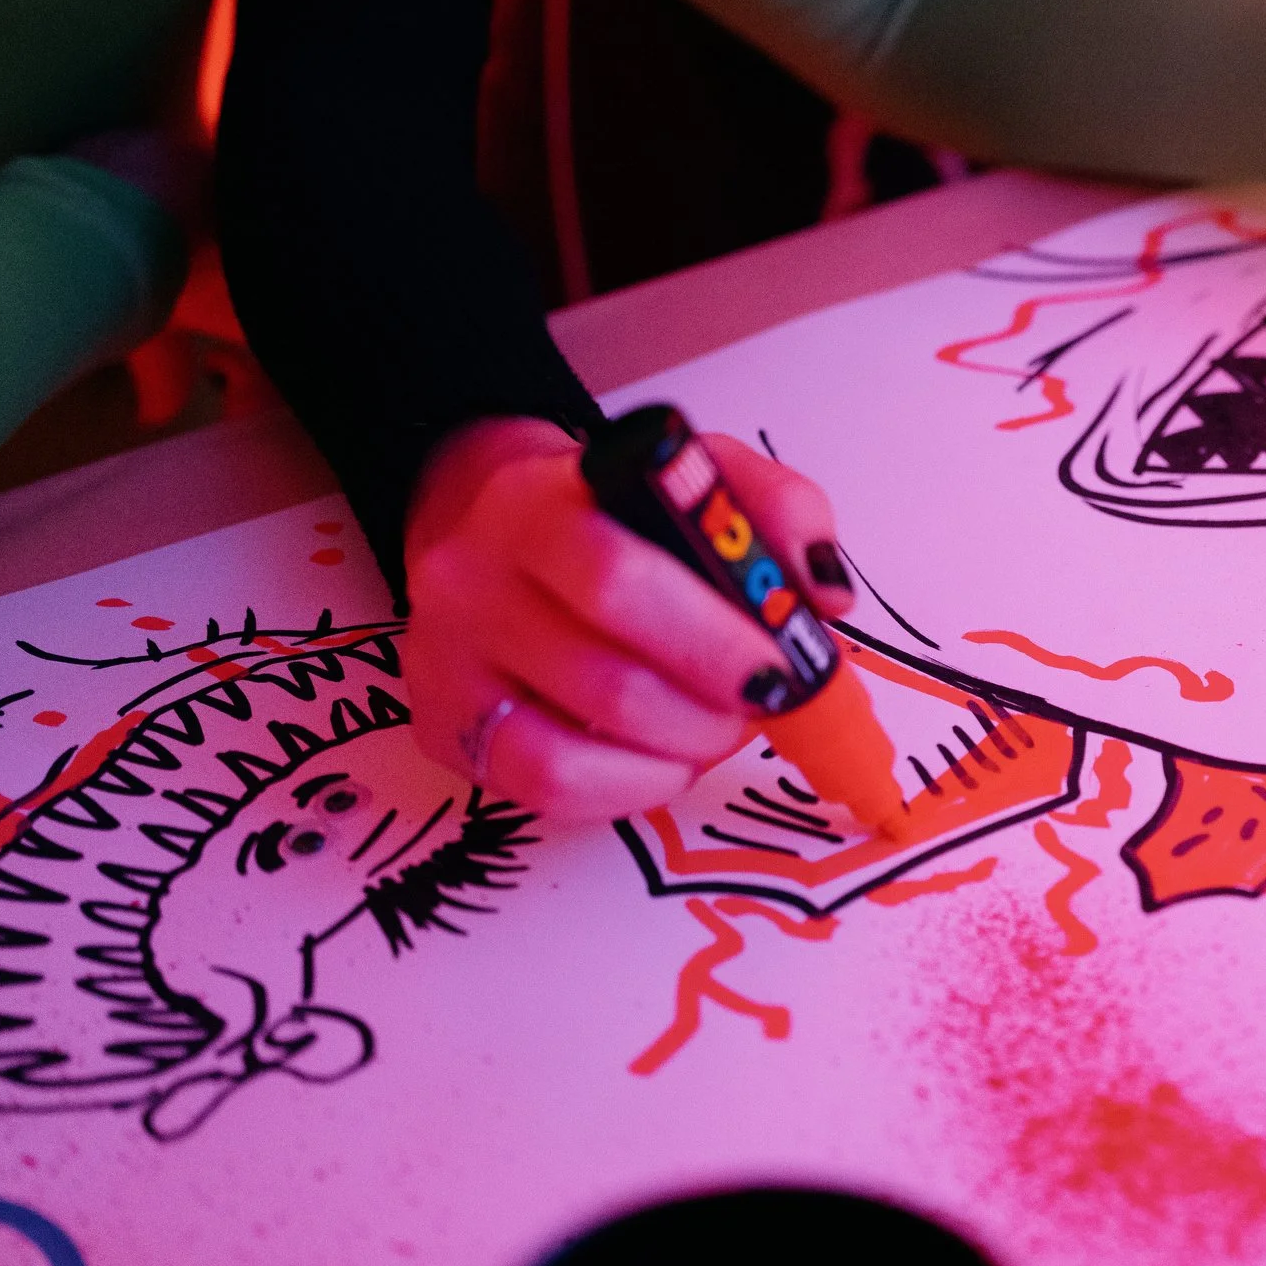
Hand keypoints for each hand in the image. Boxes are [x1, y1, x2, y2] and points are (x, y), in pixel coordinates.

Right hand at [402, 417, 855, 821]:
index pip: (616, 576)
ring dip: (680, 751)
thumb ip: (777, 512)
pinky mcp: (443, 726)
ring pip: (573, 749)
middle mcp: (474, 580)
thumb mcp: (701, 476)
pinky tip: (664, 759)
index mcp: (541, 502)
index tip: (780, 665)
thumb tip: (822, 595)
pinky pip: (545, 787)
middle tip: (764, 701)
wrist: (494, 528)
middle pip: (607, 677)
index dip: (711, 639)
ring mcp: (447, 660)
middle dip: (712, 707)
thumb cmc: (618, 513)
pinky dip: (628, 789)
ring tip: (718, 725)